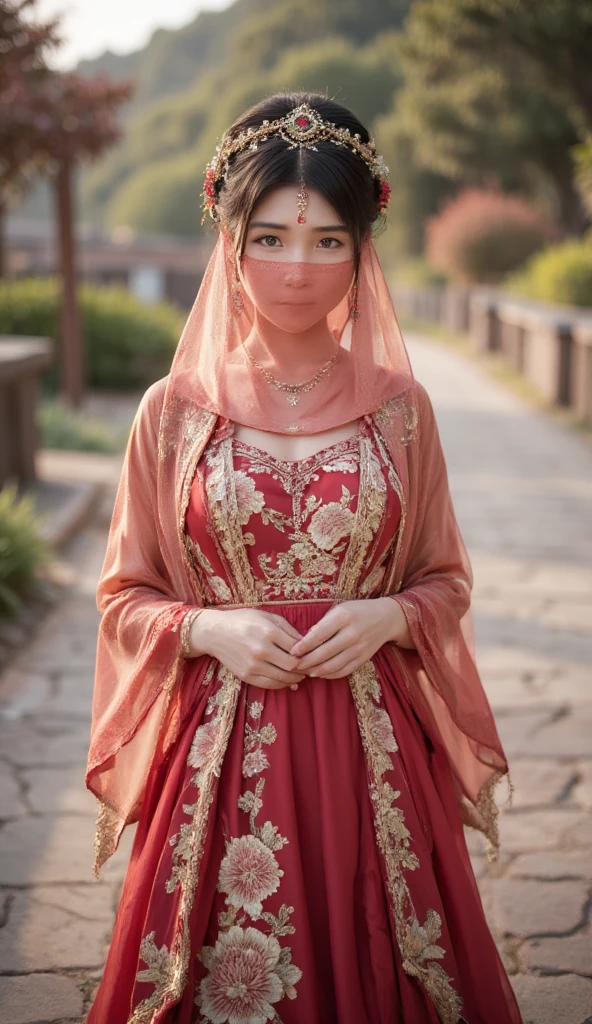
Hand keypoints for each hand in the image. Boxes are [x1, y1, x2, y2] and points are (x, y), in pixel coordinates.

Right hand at [189, 608, 306, 689]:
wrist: (215, 632)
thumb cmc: (243, 620)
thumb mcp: (267, 616)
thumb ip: (287, 629)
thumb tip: (306, 643)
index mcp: (269, 632)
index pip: (297, 648)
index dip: (308, 653)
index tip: (312, 654)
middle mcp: (261, 650)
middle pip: (292, 665)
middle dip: (304, 668)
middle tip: (310, 667)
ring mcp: (253, 665)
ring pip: (283, 678)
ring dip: (296, 678)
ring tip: (301, 675)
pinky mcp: (246, 675)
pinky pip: (270, 684)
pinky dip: (282, 684)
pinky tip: (288, 681)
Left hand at [289, 598, 409, 678]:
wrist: (386, 618)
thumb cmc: (357, 611)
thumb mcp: (339, 609)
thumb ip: (322, 624)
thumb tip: (304, 641)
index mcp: (343, 617)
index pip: (318, 635)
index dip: (303, 646)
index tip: (291, 652)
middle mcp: (352, 634)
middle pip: (323, 653)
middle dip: (305, 661)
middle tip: (293, 664)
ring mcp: (359, 648)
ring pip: (332, 666)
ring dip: (315, 670)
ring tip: (304, 670)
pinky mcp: (363, 659)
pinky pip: (343, 671)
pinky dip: (329, 675)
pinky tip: (319, 673)